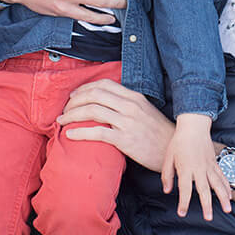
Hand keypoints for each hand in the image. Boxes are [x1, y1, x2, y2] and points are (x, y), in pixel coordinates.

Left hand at [57, 79, 172, 170]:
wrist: (172, 150)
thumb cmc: (159, 133)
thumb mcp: (146, 111)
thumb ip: (128, 105)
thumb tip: (108, 104)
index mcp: (134, 97)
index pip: (104, 84)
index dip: (85, 88)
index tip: (74, 96)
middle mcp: (130, 106)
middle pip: (94, 95)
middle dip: (74, 101)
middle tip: (64, 109)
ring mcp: (127, 122)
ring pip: (92, 111)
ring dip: (72, 115)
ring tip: (62, 121)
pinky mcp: (125, 139)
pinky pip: (97, 133)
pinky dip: (79, 132)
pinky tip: (69, 135)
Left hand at [162, 115, 232, 219]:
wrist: (194, 126)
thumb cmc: (179, 142)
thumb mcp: (168, 158)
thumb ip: (167, 175)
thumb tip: (167, 190)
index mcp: (186, 168)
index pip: (185, 189)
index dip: (184, 202)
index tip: (182, 213)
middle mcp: (199, 169)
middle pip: (204, 190)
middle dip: (207, 205)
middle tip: (209, 217)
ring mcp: (209, 166)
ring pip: (218, 184)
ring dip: (223, 198)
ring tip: (228, 209)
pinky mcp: (214, 163)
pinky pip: (222, 177)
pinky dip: (226, 187)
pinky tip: (230, 195)